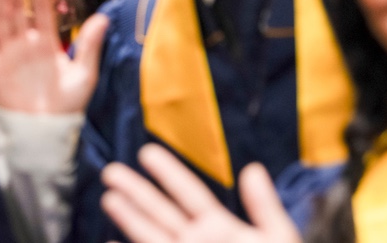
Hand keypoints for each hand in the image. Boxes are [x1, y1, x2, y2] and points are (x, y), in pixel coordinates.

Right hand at [0, 0, 105, 113]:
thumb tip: (104, 18)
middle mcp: (27, 43)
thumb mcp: (84, 76)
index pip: (43, 9)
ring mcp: (10, 52)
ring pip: (2, 17)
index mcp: (49, 43)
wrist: (42, 133)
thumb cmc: (67, 107)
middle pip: (19, 7)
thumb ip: (90, 46)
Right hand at [101, 144, 300, 242]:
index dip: (168, 173)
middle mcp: (195, 241)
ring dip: (129, 217)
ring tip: (109, 198)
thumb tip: (252, 169)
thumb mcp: (277, 238)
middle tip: (111, 171)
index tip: (147, 153)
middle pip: (160, 211)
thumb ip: (264, 207)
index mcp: (219, 227)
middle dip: (136, 190)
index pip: (189, 193)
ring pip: (149, 234)